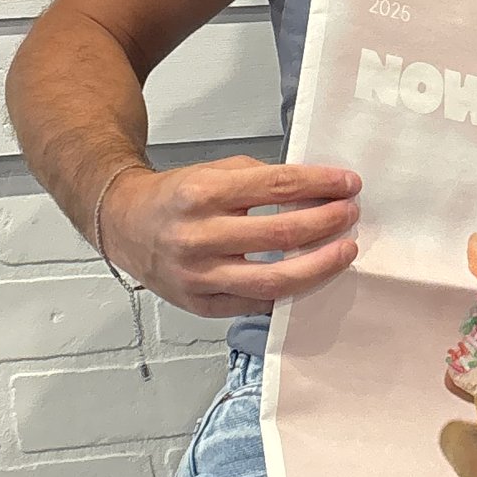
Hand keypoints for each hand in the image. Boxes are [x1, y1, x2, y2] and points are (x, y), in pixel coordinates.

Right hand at [100, 156, 360, 317]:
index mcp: (203, 193)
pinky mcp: (201, 304)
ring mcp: (199, 276)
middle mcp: (198, 236)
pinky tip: (312, 278)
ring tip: (344, 250)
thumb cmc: (177, 197)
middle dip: (327, 222)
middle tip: (351, 214)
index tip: (349, 183)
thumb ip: (263, 180)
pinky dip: (290, 292)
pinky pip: (257, 304)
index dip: (320, 184)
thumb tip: (319, 190)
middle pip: (282, 233)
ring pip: (274, 280)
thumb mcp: (215, 172)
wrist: (125, 225)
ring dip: (320, 265)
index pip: (277, 186)